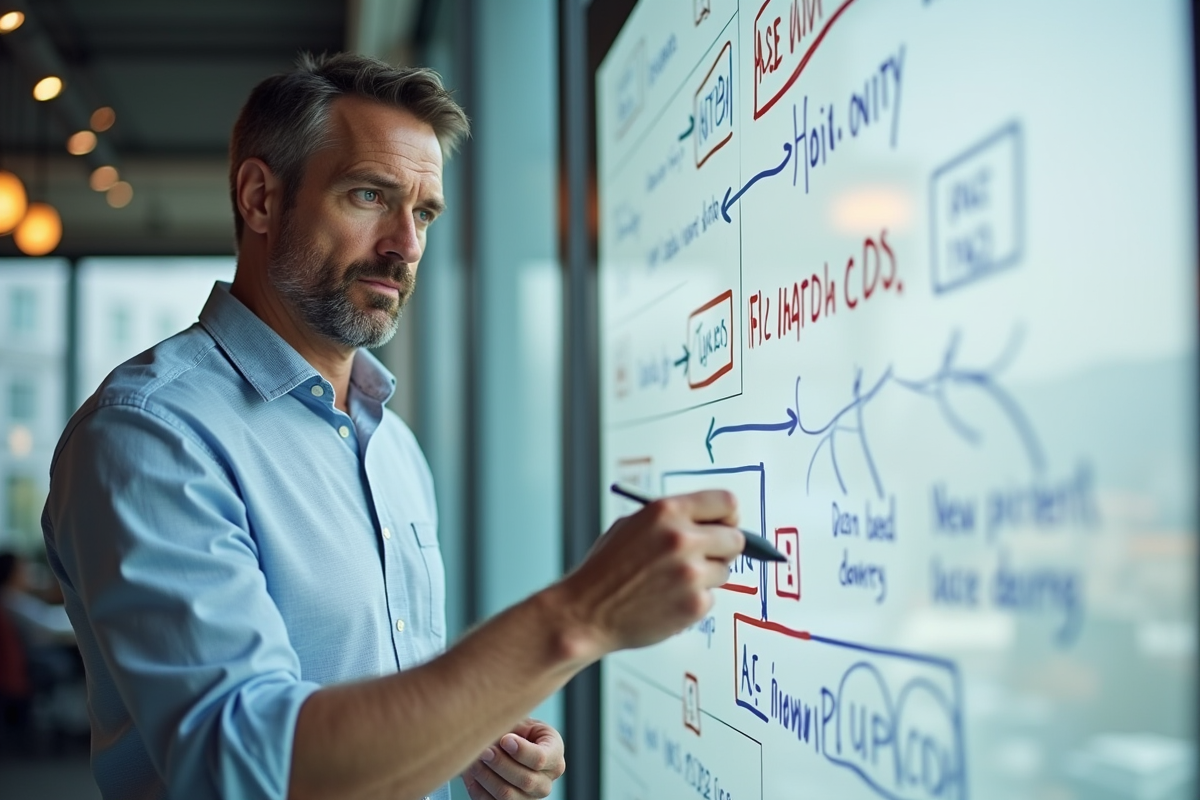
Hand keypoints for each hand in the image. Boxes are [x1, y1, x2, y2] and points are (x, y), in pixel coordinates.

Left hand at [462, 718, 564, 798]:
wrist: (509, 746)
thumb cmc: (517, 732)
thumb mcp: (521, 723)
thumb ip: (513, 728)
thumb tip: (499, 736)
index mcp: (554, 756)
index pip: (540, 759)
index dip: (521, 750)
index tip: (504, 739)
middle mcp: (546, 781)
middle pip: (526, 780)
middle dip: (500, 764)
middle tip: (483, 750)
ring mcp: (530, 798)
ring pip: (507, 795)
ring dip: (486, 777)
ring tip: (473, 760)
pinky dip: (478, 789)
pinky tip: (472, 774)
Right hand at [556, 490, 741, 654]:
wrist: (586, 612)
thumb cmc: (605, 570)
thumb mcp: (632, 525)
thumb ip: (671, 519)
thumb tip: (708, 520)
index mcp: (667, 512)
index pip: (725, 501)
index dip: (729, 514)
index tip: (727, 523)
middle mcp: (682, 539)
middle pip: (735, 538)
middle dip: (723, 548)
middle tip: (705, 556)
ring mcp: (691, 573)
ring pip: (724, 571)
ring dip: (706, 576)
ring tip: (672, 581)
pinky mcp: (695, 604)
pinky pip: (711, 597)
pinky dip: (694, 600)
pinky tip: (667, 600)